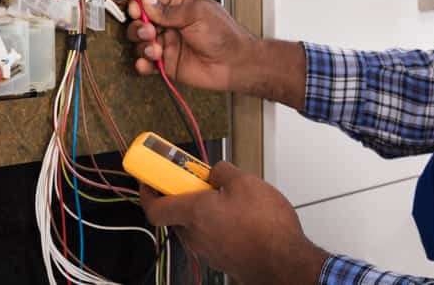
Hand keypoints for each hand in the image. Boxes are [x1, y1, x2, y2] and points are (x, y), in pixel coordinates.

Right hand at [127, 0, 259, 93]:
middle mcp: (171, 24)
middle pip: (141, 22)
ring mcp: (169, 44)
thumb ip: (168, 9)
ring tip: (156, 48)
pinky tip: (147, 63)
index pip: (150, 2)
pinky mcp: (168, 63)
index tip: (136, 10)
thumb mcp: (196, 14)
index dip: (139, 5)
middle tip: (149, 31)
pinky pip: (148, 64)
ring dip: (143, 45)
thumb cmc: (224, 35)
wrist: (234, 63)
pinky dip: (143, 64)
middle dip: (139, 27)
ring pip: (142, 43)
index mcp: (179, 6)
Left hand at [140, 161, 328, 284]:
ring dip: (204, 209)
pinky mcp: (223, 258)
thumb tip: (216, 171)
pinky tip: (240, 215)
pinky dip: (218, 223)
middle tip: (197, 179)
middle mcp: (195, 235)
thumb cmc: (266, 227)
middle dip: (184, 194)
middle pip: (176, 213)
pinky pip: (212, 235)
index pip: (154, 207)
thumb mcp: (245, 181)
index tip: (150, 179)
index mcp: (193, 213)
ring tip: (228, 196)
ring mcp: (209, 250)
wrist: (286, 262)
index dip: (147, 192)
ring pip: (195, 225)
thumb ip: (222, 171)